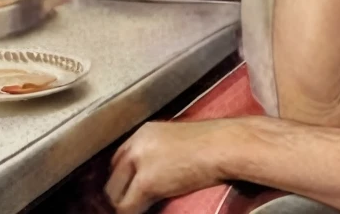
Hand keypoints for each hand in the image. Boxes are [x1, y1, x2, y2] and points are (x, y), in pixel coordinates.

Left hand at [105, 120, 235, 213]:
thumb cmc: (216, 144)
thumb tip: (157, 173)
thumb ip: (161, 153)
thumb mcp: (180, 142)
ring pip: (115, 193)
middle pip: (113, 175)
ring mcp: (139, 162)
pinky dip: (133, 212)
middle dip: (120, 192)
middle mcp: (136, 144)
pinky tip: (147, 211)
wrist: (226, 145)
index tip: (128, 189)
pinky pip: (127, 206)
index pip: (120, 158)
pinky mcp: (146, 182)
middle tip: (131, 203)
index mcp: (145, 132)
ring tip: (138, 208)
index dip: (123, 178)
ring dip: (125, 204)